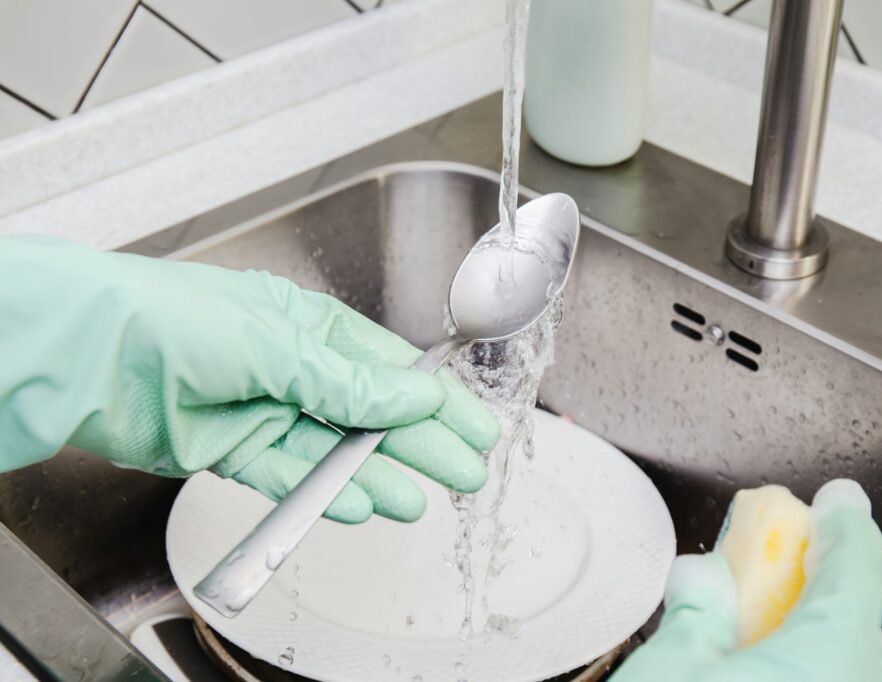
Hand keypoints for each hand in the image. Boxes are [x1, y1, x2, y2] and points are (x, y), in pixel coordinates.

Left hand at [0, 237, 499, 522]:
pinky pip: (288, 476)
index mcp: (309, 327)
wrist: (90, 355)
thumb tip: (417, 395)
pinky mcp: (232, 449)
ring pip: (332, 451)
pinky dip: (321, 492)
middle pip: (370, 414)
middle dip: (418, 443)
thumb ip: (350, 382)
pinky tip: (355, 503)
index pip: (389, 367)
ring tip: (414, 500)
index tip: (470, 425)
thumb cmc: (174, 317)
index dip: (434, 398)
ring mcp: (262, 410)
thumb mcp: (280, 343)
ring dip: (374, 476)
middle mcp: (290, 369)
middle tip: (461, 471)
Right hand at [611, 480, 881, 681]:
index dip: (846, 521)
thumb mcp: (668, 669)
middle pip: (864, 623)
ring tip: (770, 628)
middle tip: (786, 566)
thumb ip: (696, 612)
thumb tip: (704, 579)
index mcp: (827, 661)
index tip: (839, 498)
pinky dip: (815, 668)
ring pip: (857, 666)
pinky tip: (769, 670)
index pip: (855, 566)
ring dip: (823, 635)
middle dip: (829, 586)